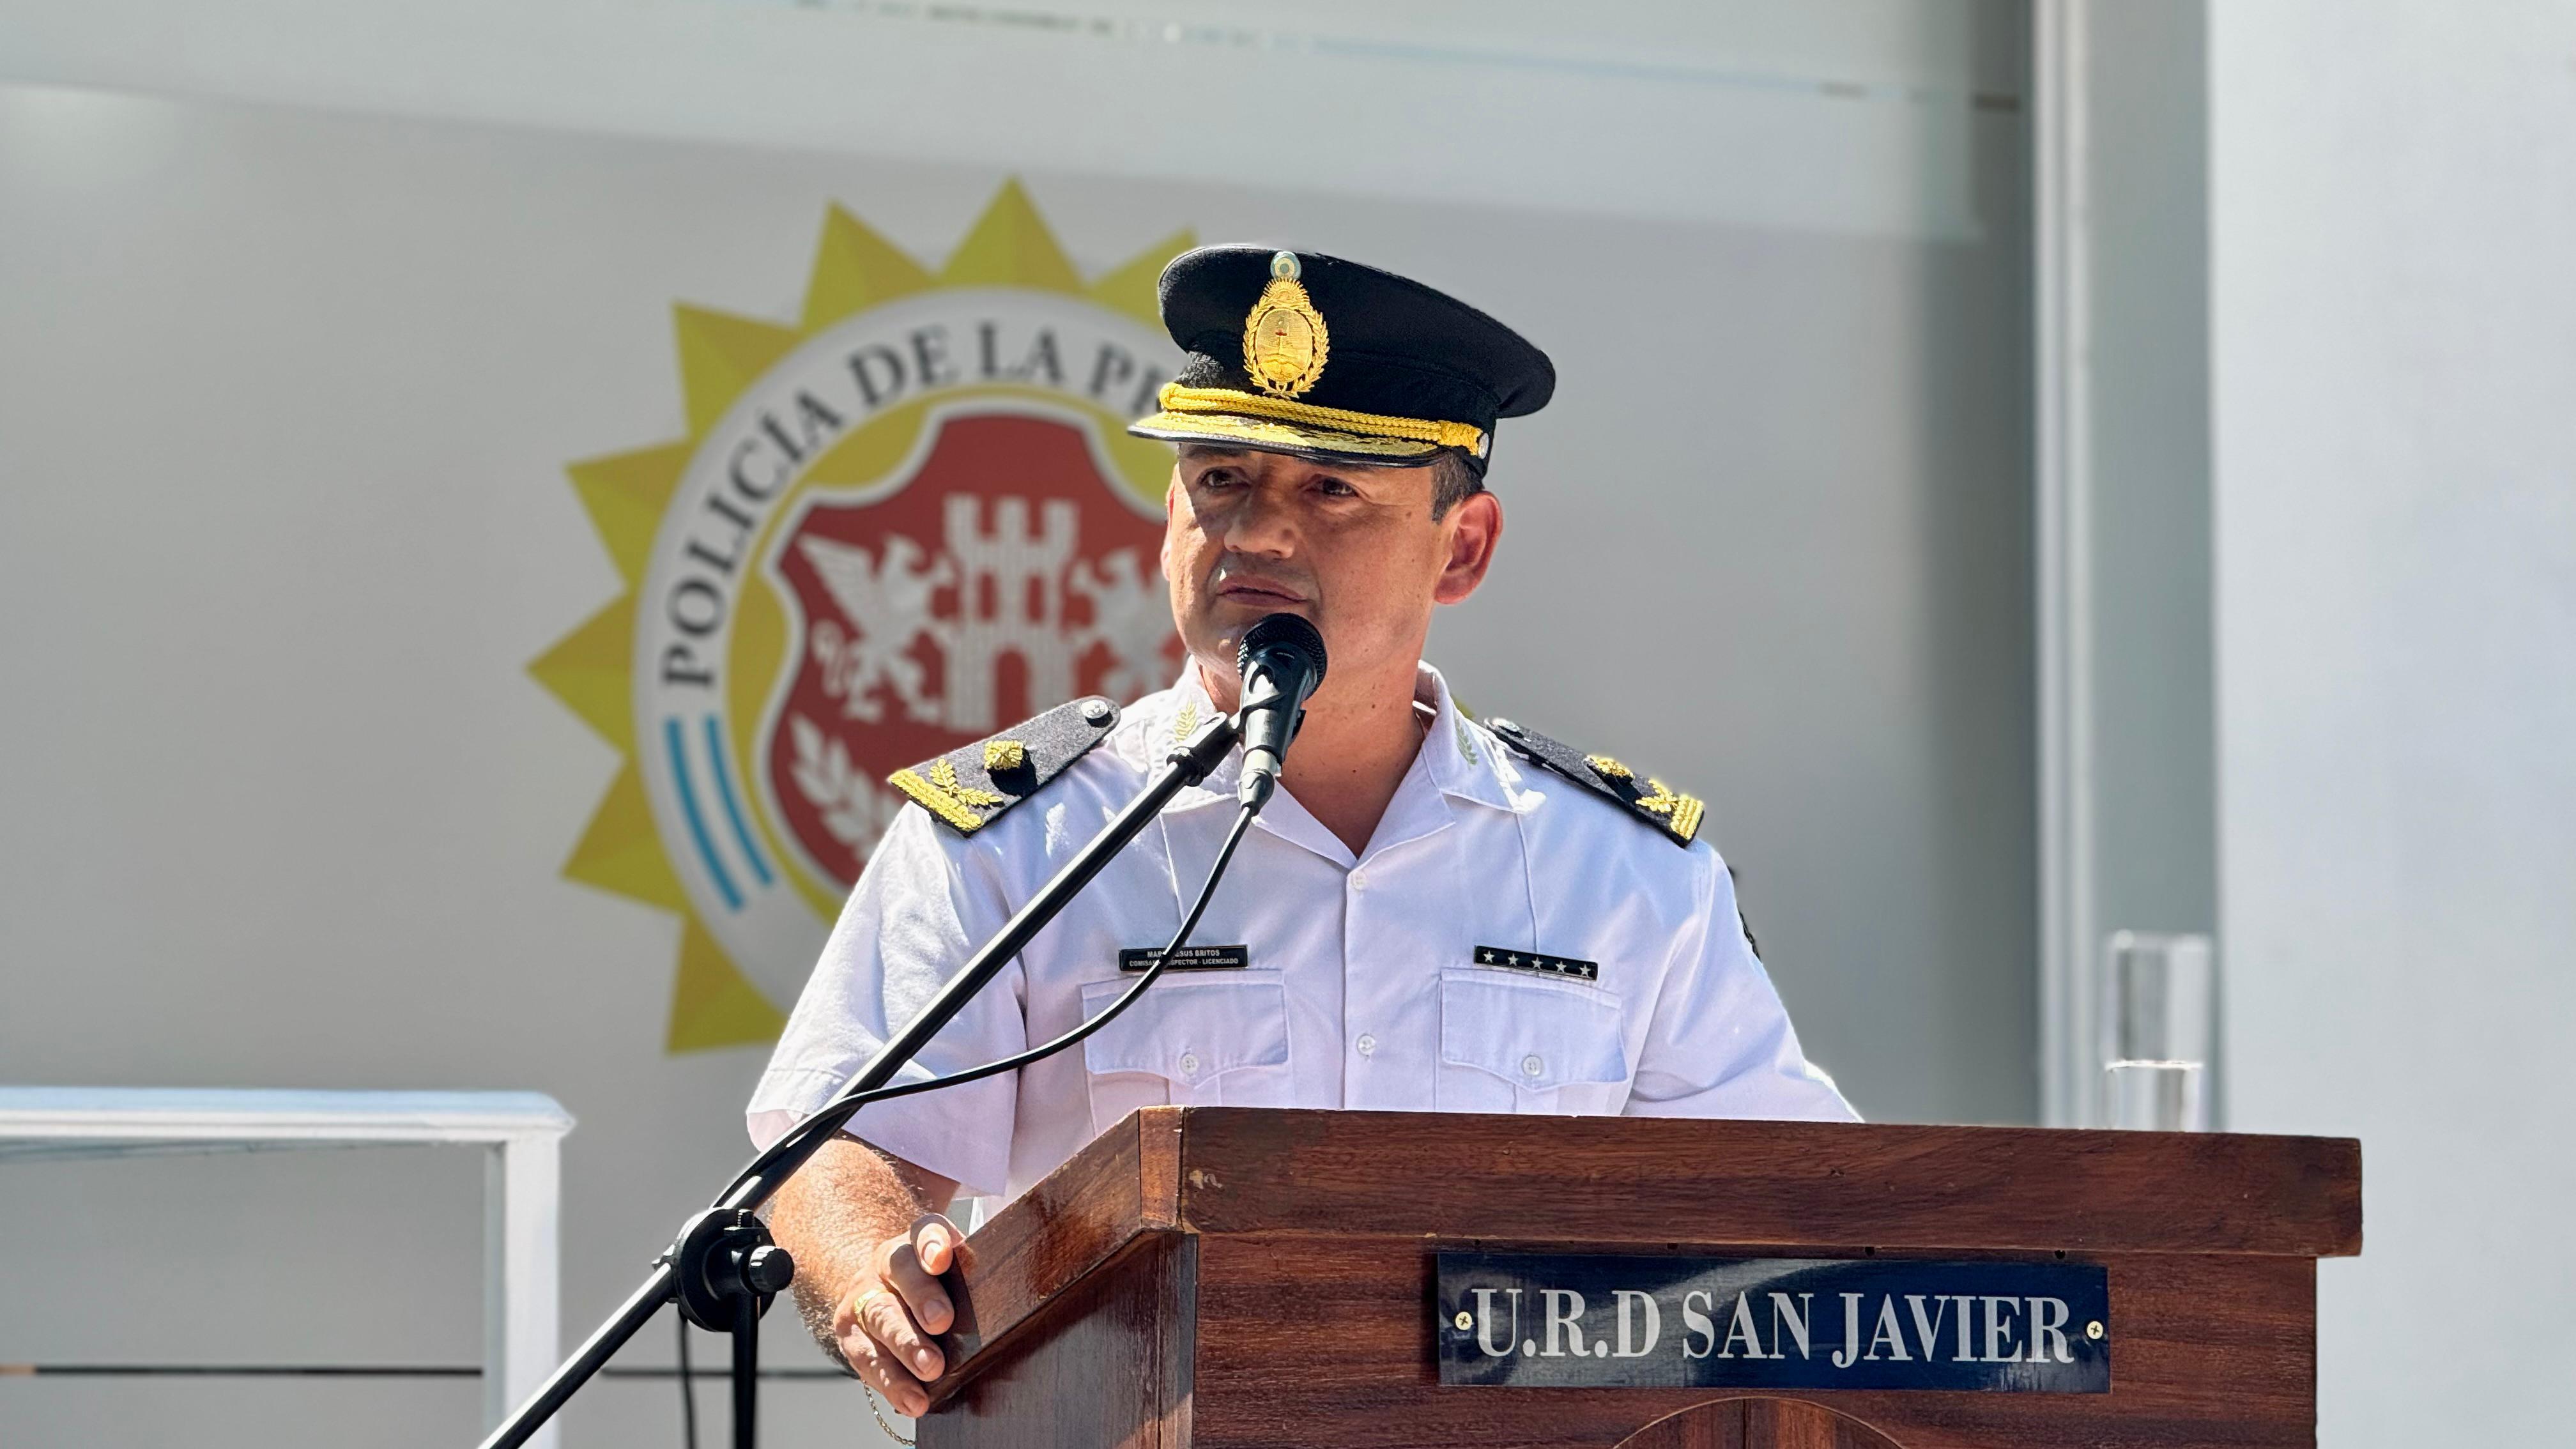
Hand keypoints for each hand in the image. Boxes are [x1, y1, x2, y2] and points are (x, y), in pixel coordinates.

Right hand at [832, 1212, 973, 1417]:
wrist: (880, 1288)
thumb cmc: (934, 1285)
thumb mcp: (952, 1270)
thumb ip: (972, 1275)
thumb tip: (1010, 1296)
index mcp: (916, 1240)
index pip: (924, 1230)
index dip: (932, 1242)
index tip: (942, 1258)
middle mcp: (886, 1264)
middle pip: (901, 1274)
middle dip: (921, 1299)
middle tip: (942, 1323)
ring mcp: (863, 1297)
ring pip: (880, 1318)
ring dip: (905, 1347)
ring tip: (929, 1373)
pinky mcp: (848, 1333)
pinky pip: (867, 1359)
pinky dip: (892, 1383)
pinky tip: (912, 1400)